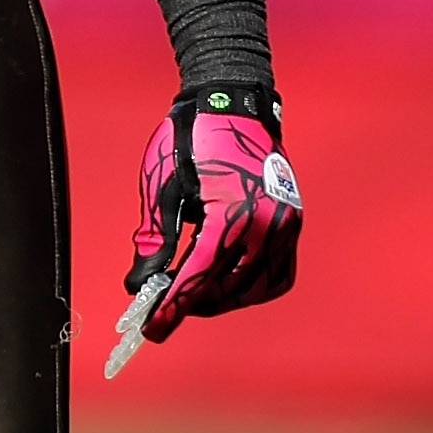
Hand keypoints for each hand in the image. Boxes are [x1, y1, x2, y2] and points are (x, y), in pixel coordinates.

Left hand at [126, 95, 300, 343]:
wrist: (232, 102)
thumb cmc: (191, 138)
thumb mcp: (162, 184)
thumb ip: (154, 236)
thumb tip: (140, 282)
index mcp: (231, 211)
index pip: (198, 275)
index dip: (172, 307)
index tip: (150, 330)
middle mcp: (267, 223)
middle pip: (226, 288)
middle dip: (192, 303)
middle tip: (163, 307)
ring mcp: (286, 226)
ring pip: (254, 289)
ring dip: (221, 299)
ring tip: (191, 295)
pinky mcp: (292, 225)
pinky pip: (277, 276)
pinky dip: (251, 288)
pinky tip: (226, 285)